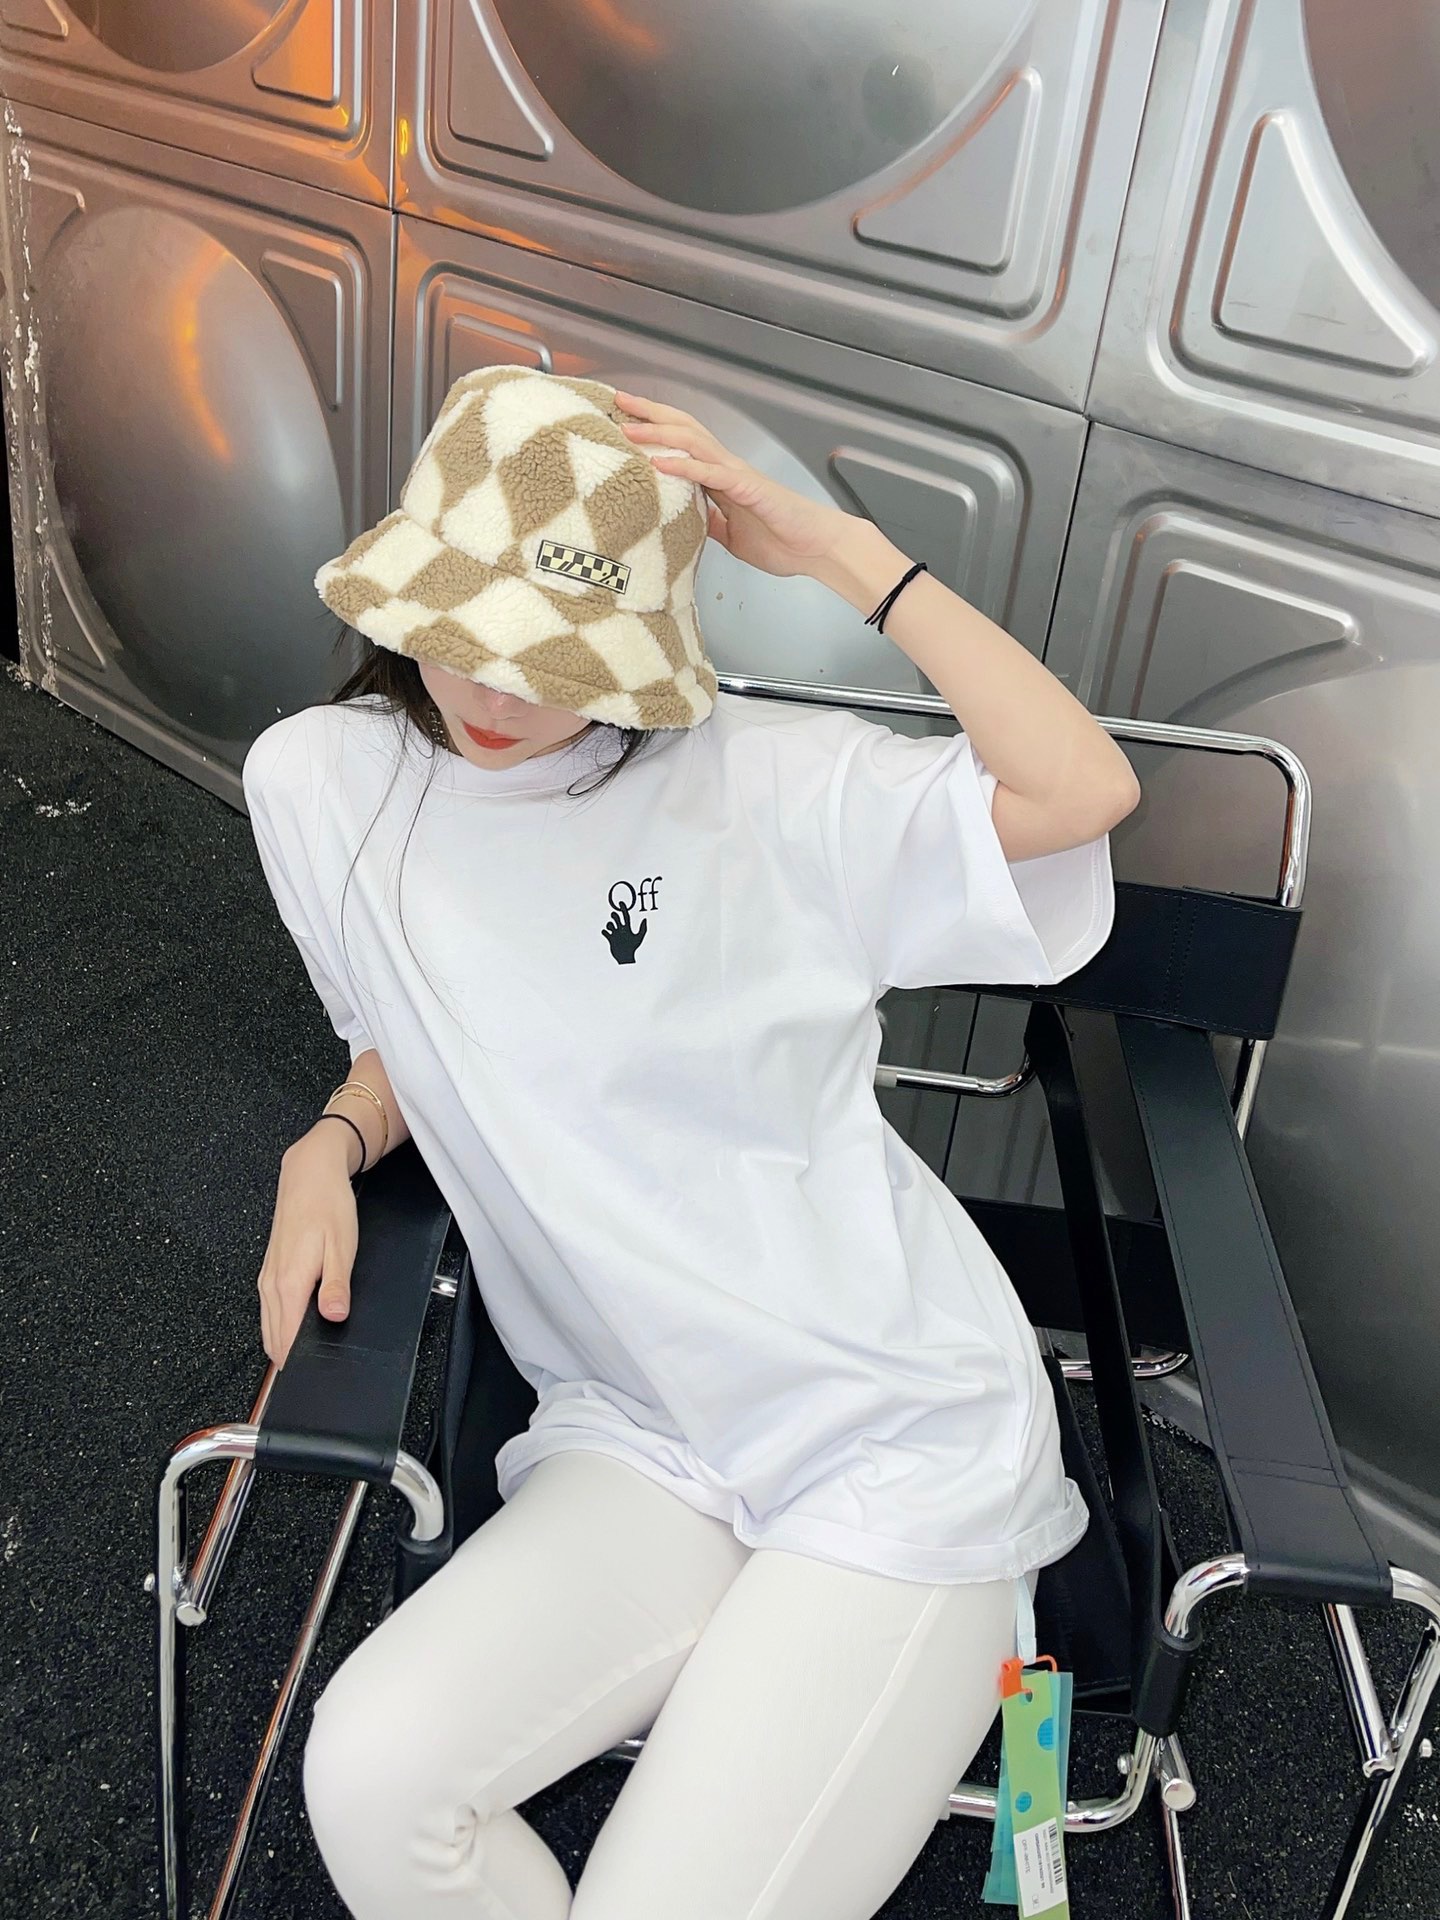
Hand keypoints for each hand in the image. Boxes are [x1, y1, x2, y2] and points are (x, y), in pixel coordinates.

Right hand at [258, 1135, 358, 1367]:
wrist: (309, 1176)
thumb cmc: (328, 1207)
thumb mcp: (342, 1247)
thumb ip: (336, 1286)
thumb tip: (334, 1317)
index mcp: (289, 1283)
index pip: (286, 1340)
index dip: (299, 1364)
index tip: (312, 1379)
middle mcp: (271, 1285)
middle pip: (274, 1340)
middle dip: (291, 1361)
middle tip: (314, 1375)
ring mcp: (267, 1280)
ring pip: (269, 1328)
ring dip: (284, 1345)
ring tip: (308, 1357)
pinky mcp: (269, 1273)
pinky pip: (270, 1312)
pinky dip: (280, 1327)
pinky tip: (299, 1329)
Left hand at [613, 389, 854, 580]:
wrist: (816, 548)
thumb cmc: (781, 540)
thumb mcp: (731, 534)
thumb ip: (709, 521)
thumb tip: (687, 520)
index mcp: (722, 477)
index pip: (682, 442)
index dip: (654, 428)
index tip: (626, 419)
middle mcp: (727, 467)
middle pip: (683, 429)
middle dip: (650, 414)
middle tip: (619, 401)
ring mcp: (737, 475)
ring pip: (693, 442)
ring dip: (659, 433)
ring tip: (629, 429)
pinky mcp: (748, 488)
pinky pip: (711, 473)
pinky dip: (684, 465)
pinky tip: (660, 462)